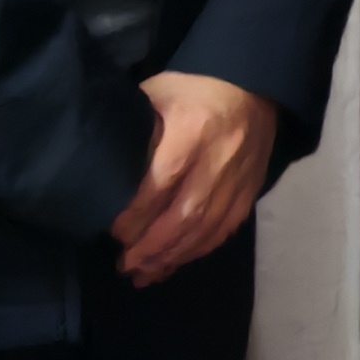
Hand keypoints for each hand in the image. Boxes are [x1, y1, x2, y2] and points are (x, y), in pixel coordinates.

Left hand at [111, 73, 277, 285]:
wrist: (252, 85)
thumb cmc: (192, 89)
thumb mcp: (156, 96)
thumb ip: (138, 133)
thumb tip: (107, 171)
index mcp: (192, 130)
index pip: (161, 183)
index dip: (136, 214)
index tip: (113, 232)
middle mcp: (218, 159)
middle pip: (184, 215)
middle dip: (152, 247)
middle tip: (124, 265)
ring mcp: (238, 178)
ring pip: (205, 228)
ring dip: (173, 256)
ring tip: (144, 274)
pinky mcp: (249, 190)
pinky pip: (224, 229)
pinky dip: (199, 250)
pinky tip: (176, 261)